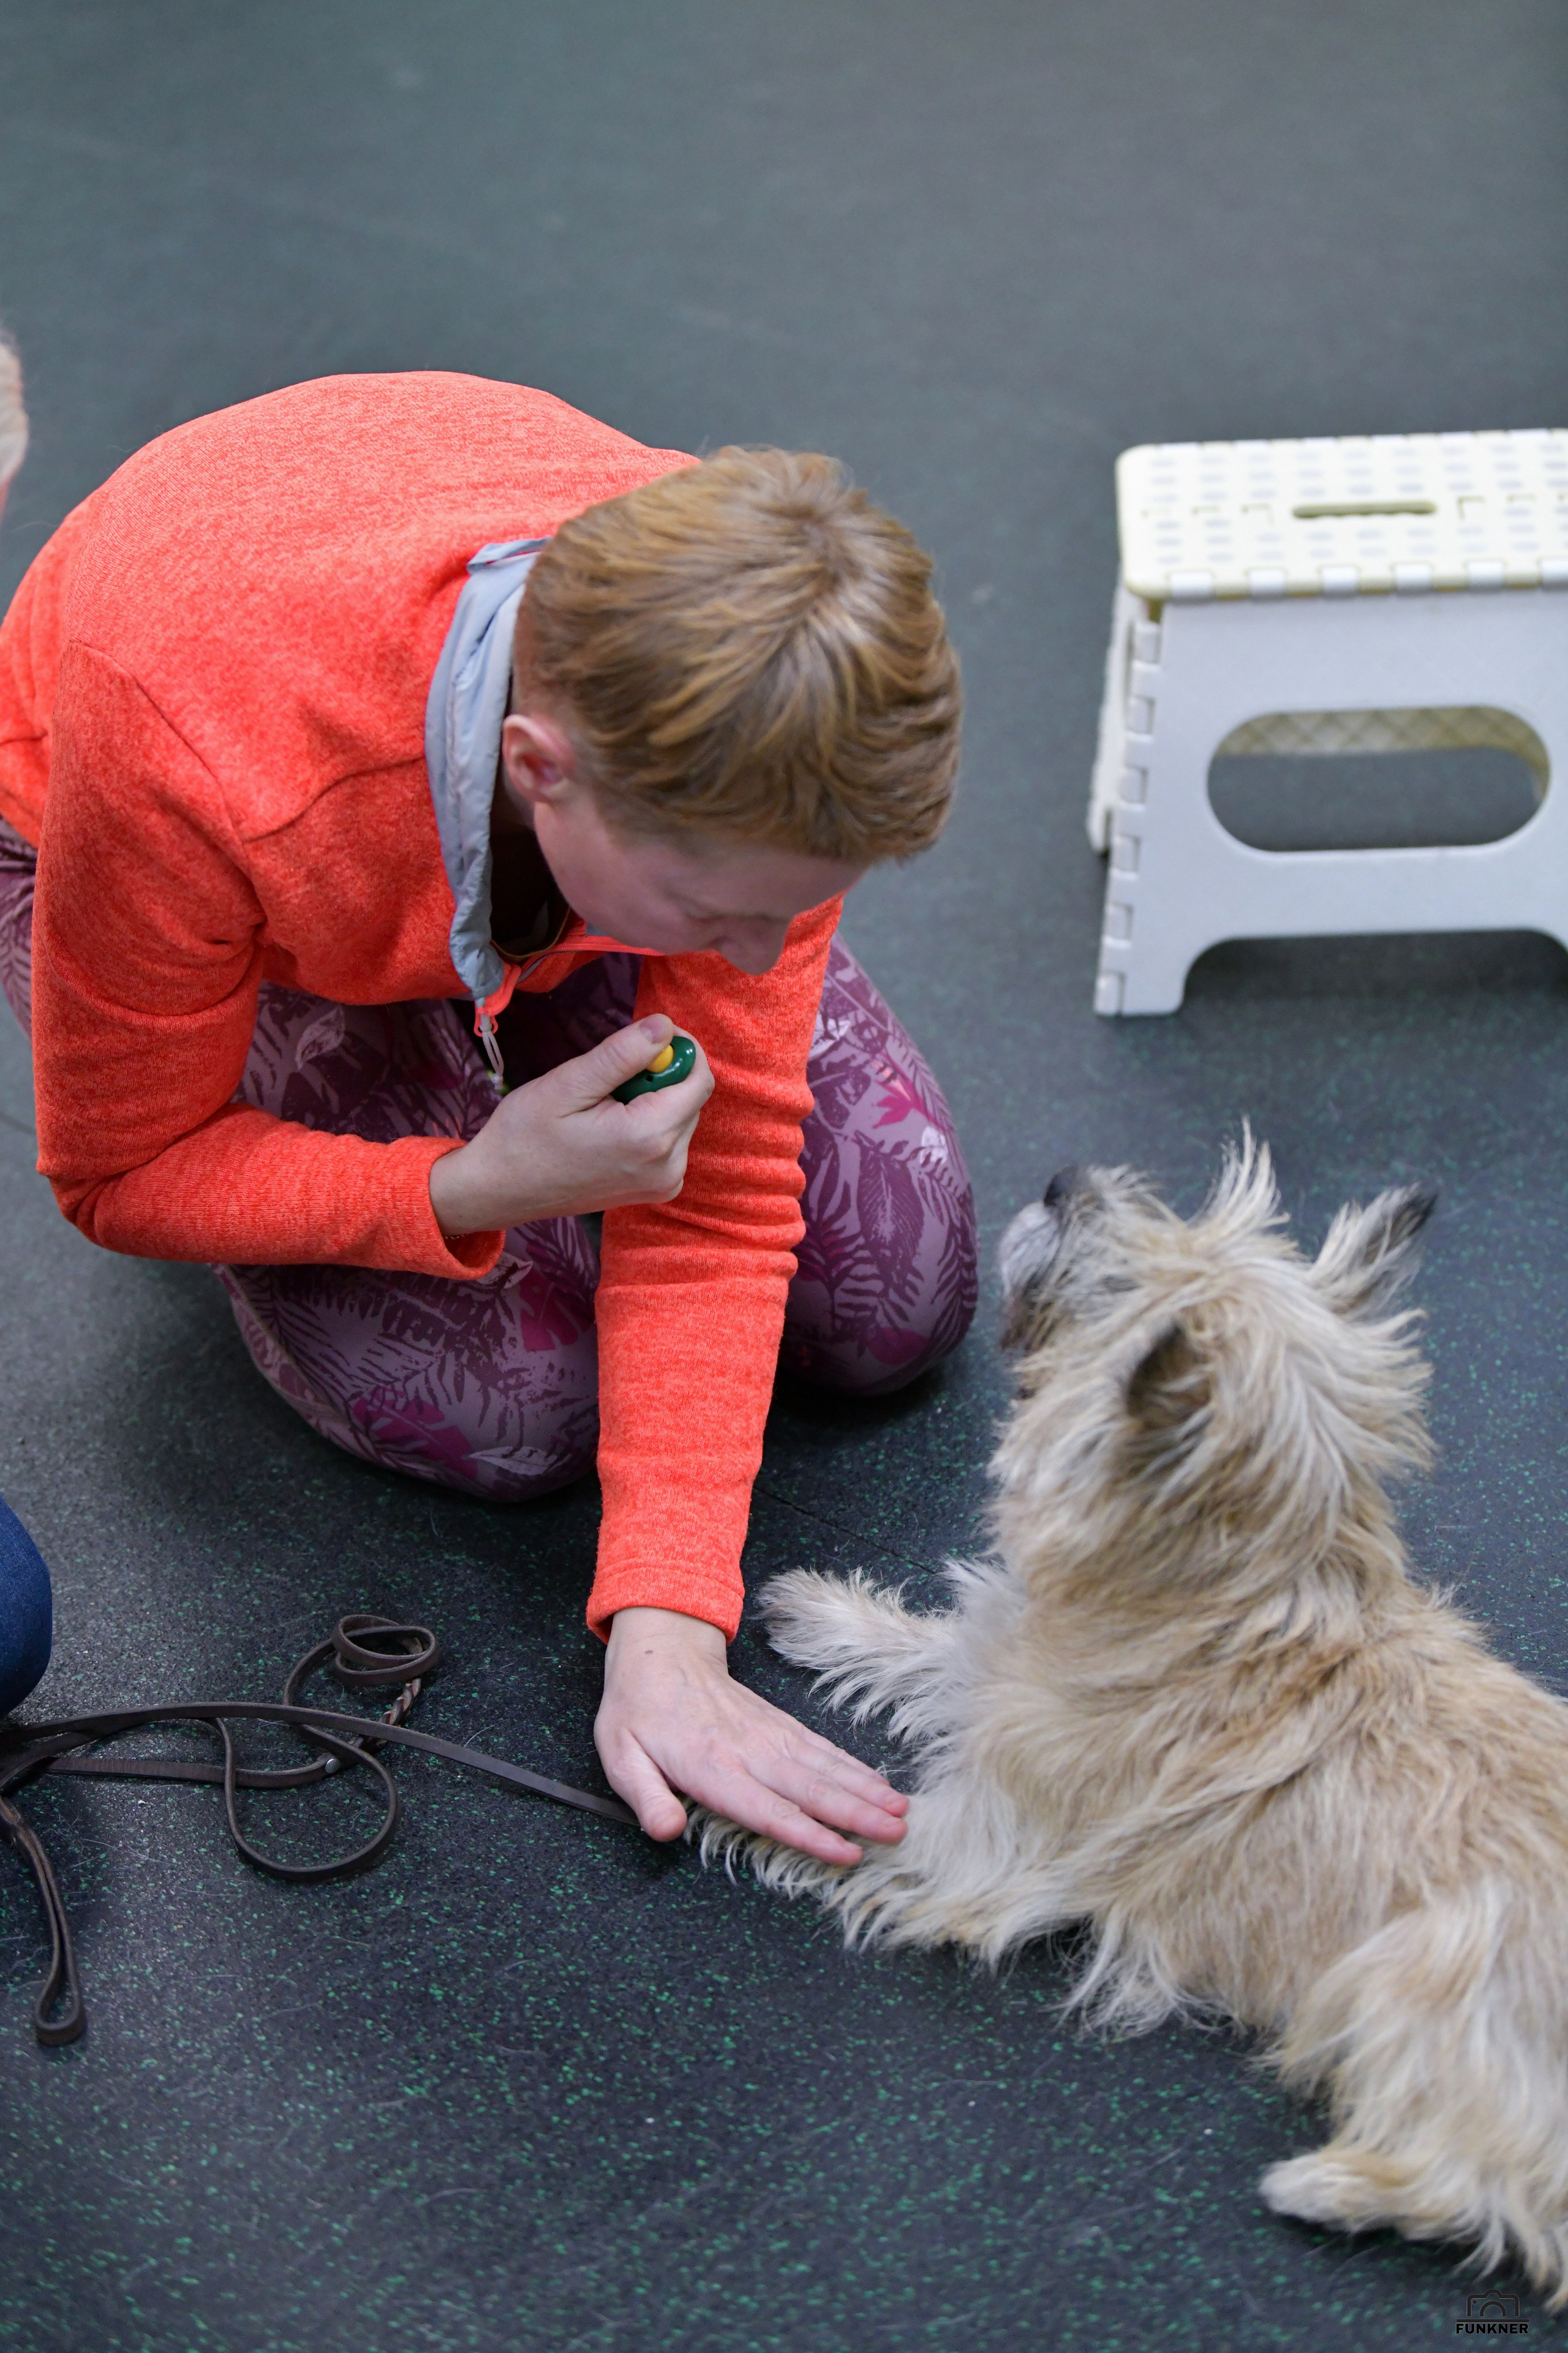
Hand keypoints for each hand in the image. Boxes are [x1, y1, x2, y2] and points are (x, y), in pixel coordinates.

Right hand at [428, 1016, 712, 1234]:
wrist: (501, 1189)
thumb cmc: (525, 1136)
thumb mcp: (568, 1084)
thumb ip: (621, 1055)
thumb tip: (664, 1026)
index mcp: (649, 1138)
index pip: (698, 1078)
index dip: (677, 1048)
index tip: (642, 1037)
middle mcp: (668, 1166)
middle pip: (691, 1097)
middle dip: (659, 1075)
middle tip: (609, 1076)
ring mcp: (665, 1182)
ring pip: (682, 1116)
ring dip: (653, 1098)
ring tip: (604, 1106)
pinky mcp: (657, 1189)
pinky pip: (672, 1140)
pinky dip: (650, 1122)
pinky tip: (611, 1126)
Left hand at [596, 1607, 909, 1865]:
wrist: (661, 1653)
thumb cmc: (639, 1711)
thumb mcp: (621, 1757)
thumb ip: (646, 1798)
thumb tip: (665, 1831)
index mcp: (712, 1767)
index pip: (769, 1809)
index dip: (810, 1834)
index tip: (847, 1852)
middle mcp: (749, 1751)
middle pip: (811, 1788)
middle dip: (858, 1812)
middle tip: (897, 1832)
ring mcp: (769, 1734)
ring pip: (824, 1766)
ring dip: (865, 1789)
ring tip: (900, 1811)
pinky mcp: (778, 1724)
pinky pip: (820, 1747)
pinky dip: (852, 1766)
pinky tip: (876, 1782)